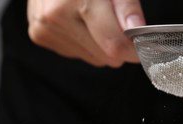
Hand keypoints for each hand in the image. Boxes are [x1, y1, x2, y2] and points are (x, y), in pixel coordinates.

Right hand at [27, 0, 145, 66]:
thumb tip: (135, 30)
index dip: (133, 49)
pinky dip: (85, 43)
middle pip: (105, 56)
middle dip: (117, 44)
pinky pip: (78, 53)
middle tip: (117, 23)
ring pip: (93, 58)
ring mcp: (45, 27)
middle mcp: (56, 15)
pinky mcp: (40, 36)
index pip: (114, 45)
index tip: (142, 45)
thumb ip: (127, 6)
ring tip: (94, 17)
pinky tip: (79, 21)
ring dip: (101, 45)